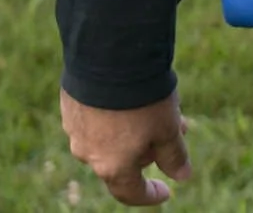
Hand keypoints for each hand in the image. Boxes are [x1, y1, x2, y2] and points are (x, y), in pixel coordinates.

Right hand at [61, 90, 189, 205]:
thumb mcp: (167, 129)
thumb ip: (173, 156)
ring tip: (162, 103)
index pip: (129, 192)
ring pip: (111, 138)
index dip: (149, 195)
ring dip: (136, 128)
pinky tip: (132, 93)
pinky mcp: (70, 107)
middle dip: (152, 147)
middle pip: (124, 160)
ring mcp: (75, 130)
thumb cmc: (142, 99)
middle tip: (179, 126)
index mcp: (112, 166)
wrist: (108, 58)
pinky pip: (96, 118)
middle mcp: (88, 154)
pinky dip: (116, 113)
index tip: (166, 192)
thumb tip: (182, 176)